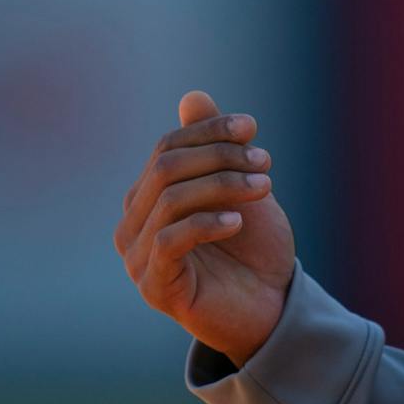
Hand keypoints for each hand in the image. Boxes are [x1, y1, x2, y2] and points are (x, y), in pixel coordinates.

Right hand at [114, 90, 295, 366]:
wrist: (270, 307)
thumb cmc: (251, 248)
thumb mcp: (239, 187)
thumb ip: (214, 147)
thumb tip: (193, 96)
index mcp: (148, 195)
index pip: (168, 146)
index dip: (210, 131)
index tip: (252, 126)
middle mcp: (133, 224)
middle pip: (167, 167)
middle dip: (220, 156)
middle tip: (265, 160)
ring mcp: (138, 258)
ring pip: (171, 199)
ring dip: (223, 185)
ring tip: (264, 186)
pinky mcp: (154, 287)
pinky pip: (171, 241)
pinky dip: (207, 223)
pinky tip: (238, 222)